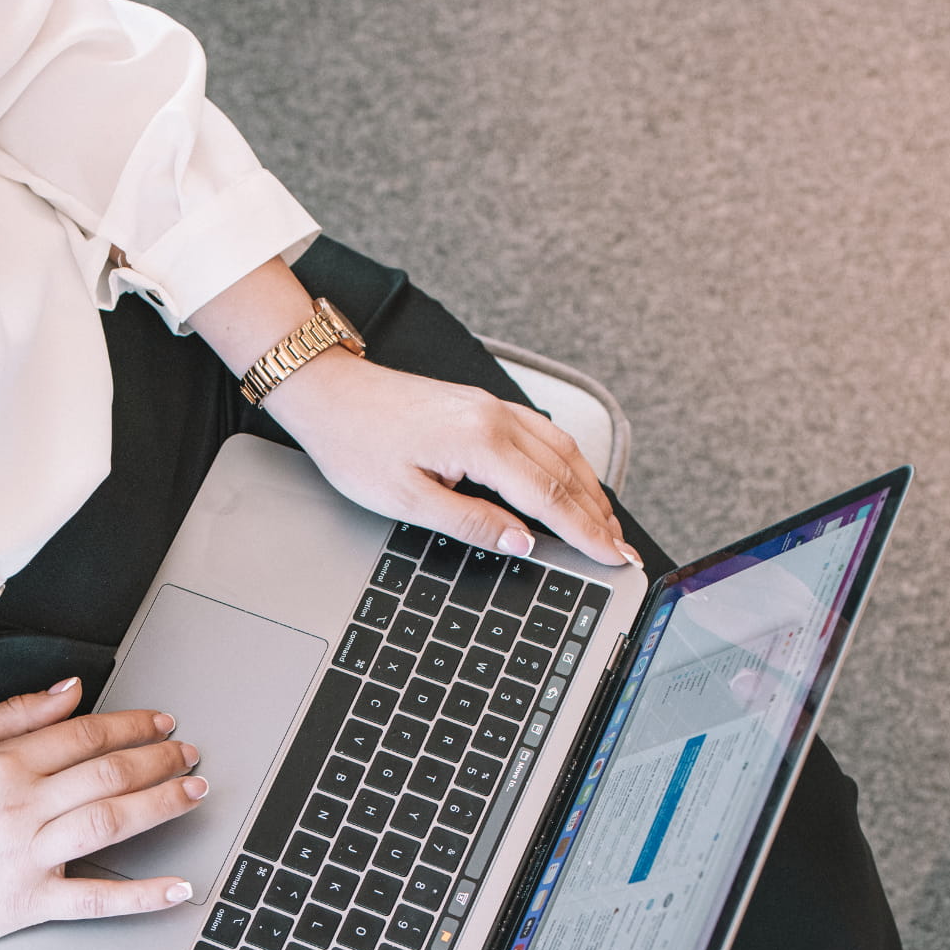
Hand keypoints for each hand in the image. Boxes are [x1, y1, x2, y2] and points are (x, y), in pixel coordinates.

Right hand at [0, 678, 207, 949]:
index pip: (85, 735)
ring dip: (161, 804)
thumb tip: (73, 689)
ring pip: (109, 822)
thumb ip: (16, 712)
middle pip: (107, 774)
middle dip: (160, 760)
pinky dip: (141, 896)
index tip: (163, 723)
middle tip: (190, 754)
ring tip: (195, 793)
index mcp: (3, 763)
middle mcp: (20, 806)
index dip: (133, 725)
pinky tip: (178, 887)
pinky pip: (94, 898)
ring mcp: (27, 856)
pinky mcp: (29, 903)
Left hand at [266, 351, 633, 566]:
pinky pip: (542, 434)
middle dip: (599, 515)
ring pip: (560, 449)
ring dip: (588, 488)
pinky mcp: (482, 404)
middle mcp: (495, 417)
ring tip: (606, 524)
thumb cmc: (355, 443)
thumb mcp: (406, 499)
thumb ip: (470, 522)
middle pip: (566, 472)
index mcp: (480, 441)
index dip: (585, 533)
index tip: (612, 556)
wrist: (327, 392)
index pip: (550, 497)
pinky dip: (566, 463)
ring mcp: (491, 406)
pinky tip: (571, 480)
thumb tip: (520, 542)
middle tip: (623, 550)